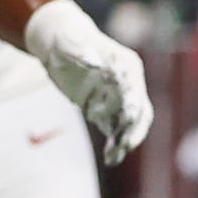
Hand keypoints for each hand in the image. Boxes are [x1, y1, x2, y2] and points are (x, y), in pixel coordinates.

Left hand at [25, 0, 153, 161]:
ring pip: (128, 124)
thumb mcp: (68, 43)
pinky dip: (114, 144)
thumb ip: (82, 52)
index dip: (133, 101)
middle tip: (126, 144)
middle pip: (139, 109)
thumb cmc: (64, 39)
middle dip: (134, 128)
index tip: (128, 116)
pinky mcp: (104, 110)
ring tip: (113, 157)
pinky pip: (113, 131)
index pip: (134, 86)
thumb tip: (94, 61)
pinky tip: (110, 158)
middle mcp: (127, 84)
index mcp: (125, 65)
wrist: (57, 44)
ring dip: (124, 140)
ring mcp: (117, 98)